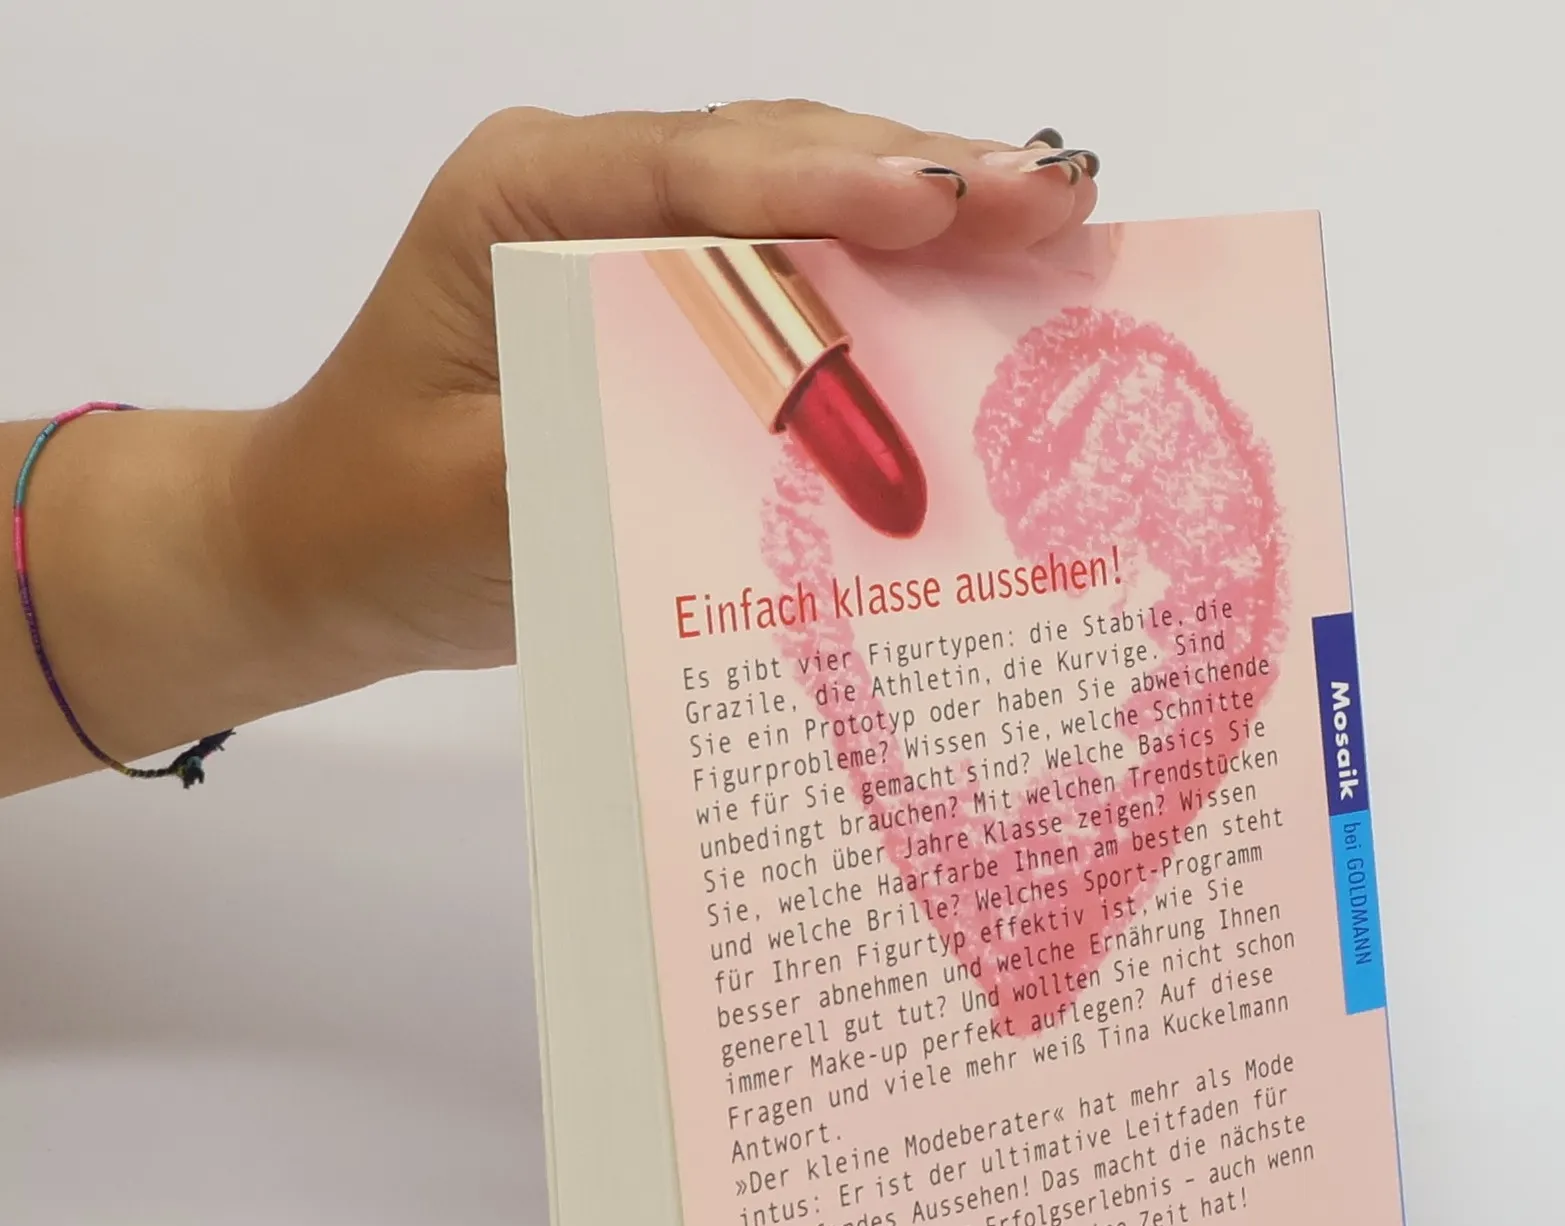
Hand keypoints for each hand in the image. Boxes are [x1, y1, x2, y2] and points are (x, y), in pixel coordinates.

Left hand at [239, 102, 1098, 679]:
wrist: (333, 552)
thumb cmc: (381, 520)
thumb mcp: (479, 501)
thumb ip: (615, 453)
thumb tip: (778, 449)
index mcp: (520, 200)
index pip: (690, 170)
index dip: (824, 186)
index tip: (940, 207)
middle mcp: (589, 196)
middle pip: (776, 159)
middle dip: (921, 177)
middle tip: (1051, 198)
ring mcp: (642, 245)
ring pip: (806, 202)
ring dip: (934, 213)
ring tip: (1057, 216)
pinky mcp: (682, 311)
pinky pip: (804, 281)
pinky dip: (899, 288)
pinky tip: (991, 283)